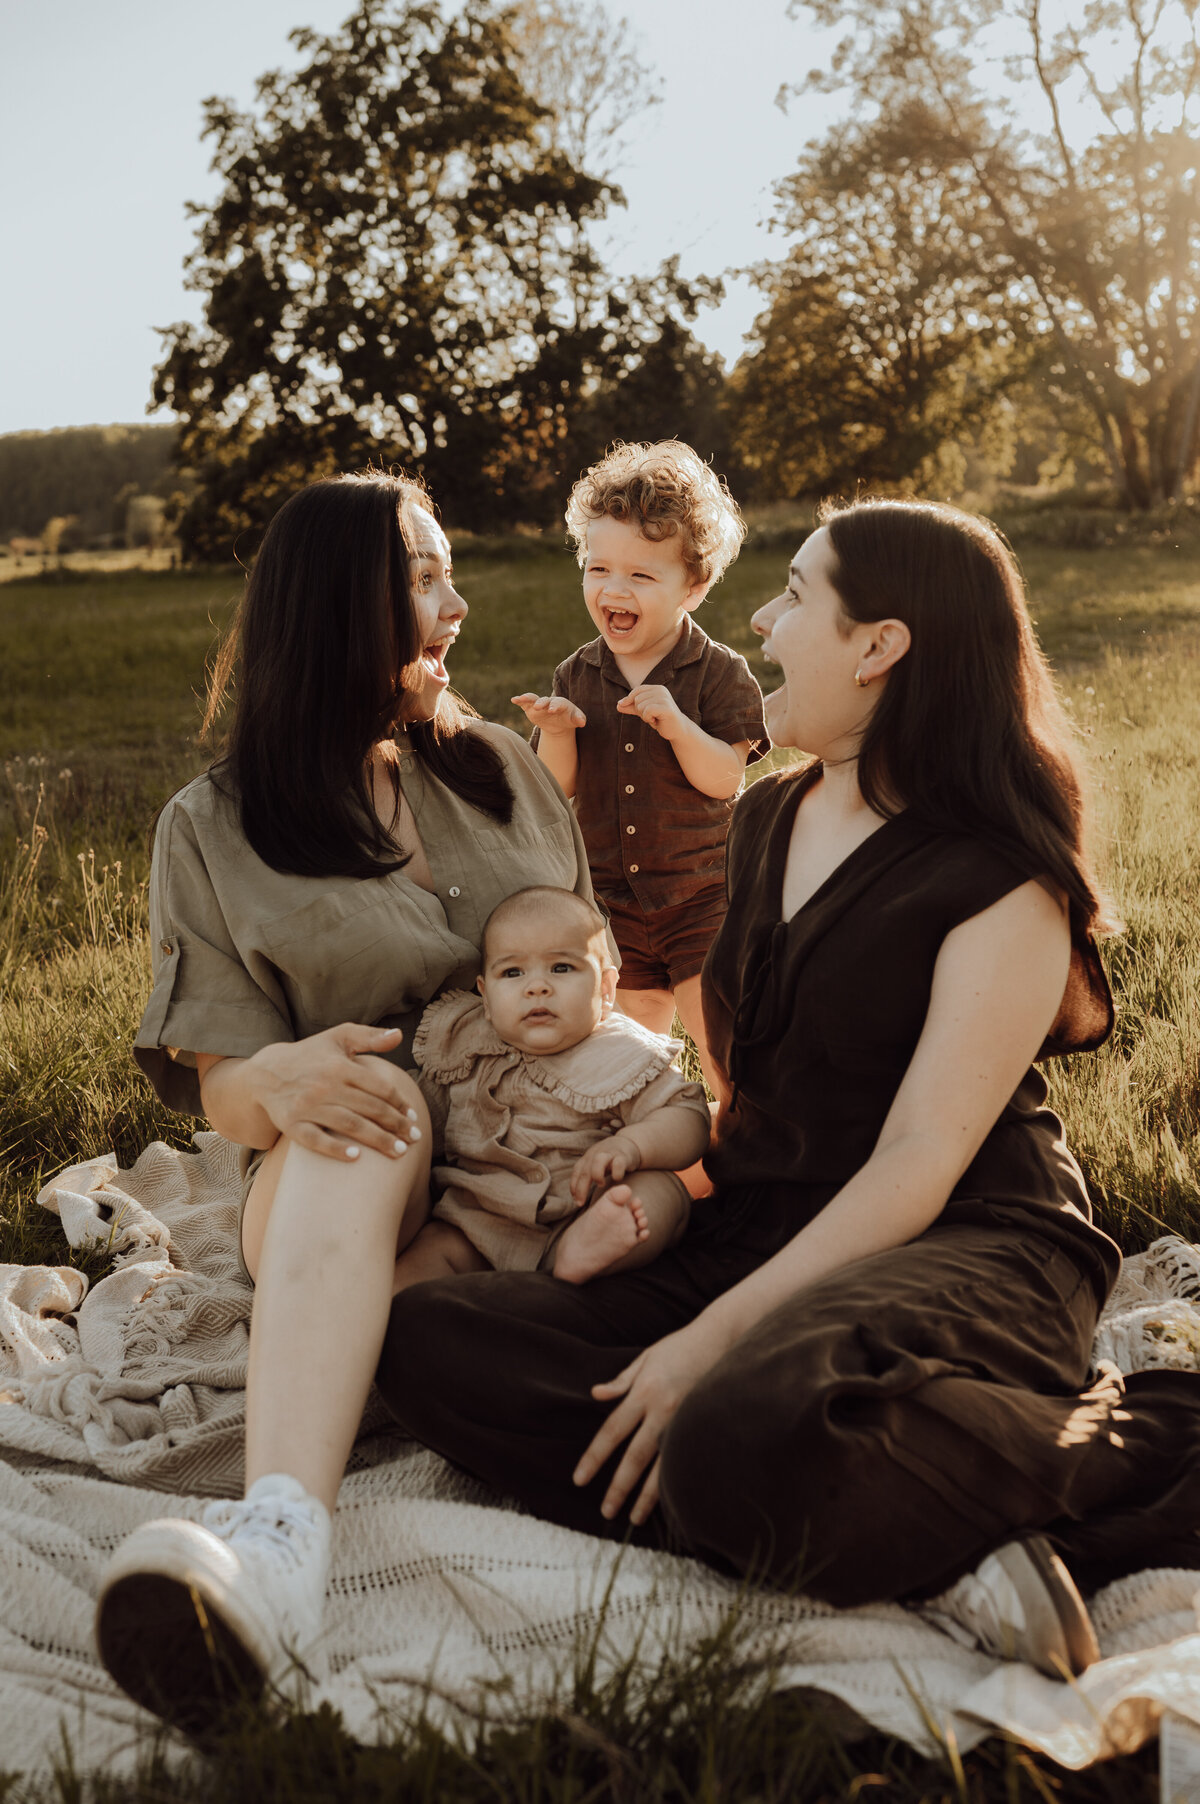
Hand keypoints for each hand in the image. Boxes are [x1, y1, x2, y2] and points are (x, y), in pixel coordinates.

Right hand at [239, 1024, 423, 1162]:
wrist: (266, 1072)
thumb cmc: (311, 1054)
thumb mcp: (338, 1037)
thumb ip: (369, 1037)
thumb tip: (399, 1035)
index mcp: (340, 1066)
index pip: (379, 1088)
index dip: (399, 1103)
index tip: (413, 1117)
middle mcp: (324, 1085)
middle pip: (369, 1108)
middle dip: (396, 1125)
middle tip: (414, 1138)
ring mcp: (307, 1106)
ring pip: (349, 1125)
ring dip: (377, 1140)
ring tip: (399, 1151)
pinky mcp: (291, 1124)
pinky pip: (315, 1140)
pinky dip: (335, 1148)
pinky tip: (356, 1157)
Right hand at [511, 693, 585, 735]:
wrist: (559, 722)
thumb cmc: (568, 718)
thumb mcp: (575, 720)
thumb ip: (579, 719)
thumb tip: (582, 722)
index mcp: (561, 703)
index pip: (558, 703)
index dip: (555, 706)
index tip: (551, 710)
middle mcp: (549, 701)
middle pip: (545, 700)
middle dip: (541, 703)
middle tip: (538, 706)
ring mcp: (539, 704)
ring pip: (533, 699)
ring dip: (527, 698)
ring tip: (520, 699)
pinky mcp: (530, 708)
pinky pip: (524, 703)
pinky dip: (519, 700)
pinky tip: (513, 699)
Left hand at [569, 1132, 642, 1204]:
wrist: (628, 1143)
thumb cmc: (609, 1159)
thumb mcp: (595, 1165)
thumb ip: (588, 1176)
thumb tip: (578, 1196)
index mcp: (588, 1158)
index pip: (577, 1172)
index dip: (574, 1187)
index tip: (576, 1201)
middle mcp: (596, 1155)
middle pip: (585, 1171)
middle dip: (581, 1189)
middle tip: (580, 1203)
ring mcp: (609, 1154)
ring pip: (598, 1161)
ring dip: (596, 1175)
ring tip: (600, 1185)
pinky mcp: (623, 1156)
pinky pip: (618, 1163)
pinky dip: (617, 1172)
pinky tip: (616, 1179)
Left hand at [573, 1321, 729, 1525]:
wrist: (724, 1339)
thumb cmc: (682, 1347)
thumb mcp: (647, 1357)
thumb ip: (622, 1381)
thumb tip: (595, 1395)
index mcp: (644, 1392)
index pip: (612, 1431)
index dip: (595, 1457)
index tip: (579, 1479)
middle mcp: (662, 1410)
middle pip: (635, 1456)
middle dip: (618, 1486)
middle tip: (605, 1510)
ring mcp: (685, 1421)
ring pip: (662, 1467)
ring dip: (646, 1495)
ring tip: (634, 1518)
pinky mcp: (702, 1426)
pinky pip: (684, 1460)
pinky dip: (674, 1482)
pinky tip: (667, 1501)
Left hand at [615, 685, 684, 739]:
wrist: (677, 730)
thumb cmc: (660, 719)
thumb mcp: (643, 712)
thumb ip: (631, 707)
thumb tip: (618, 705)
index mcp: (657, 688)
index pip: (637, 691)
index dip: (629, 700)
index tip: (631, 709)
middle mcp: (661, 690)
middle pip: (637, 699)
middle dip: (640, 711)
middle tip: (652, 716)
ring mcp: (664, 698)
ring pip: (641, 706)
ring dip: (645, 716)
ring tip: (655, 718)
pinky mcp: (666, 707)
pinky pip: (647, 711)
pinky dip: (648, 719)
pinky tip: (657, 721)